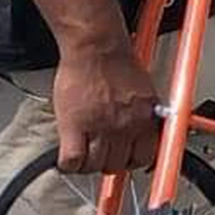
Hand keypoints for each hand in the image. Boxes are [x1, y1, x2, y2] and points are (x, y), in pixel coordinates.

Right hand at [52, 45, 160, 173]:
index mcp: (146, 118)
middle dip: (107, 163)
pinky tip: (68, 156)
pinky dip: (68, 164)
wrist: (97, 47)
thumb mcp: (144, 92)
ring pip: (94, 166)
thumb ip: (144, 115)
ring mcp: (102, 127)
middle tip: (98, 154)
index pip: (145, 157)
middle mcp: (127, 126)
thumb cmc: (118, 63)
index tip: (124, 160)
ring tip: (82, 153)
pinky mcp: (75, 126)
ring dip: (87, 164)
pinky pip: (72, 160)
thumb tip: (144, 133)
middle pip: (117, 165)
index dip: (131, 161)